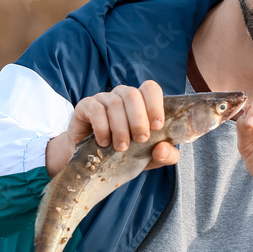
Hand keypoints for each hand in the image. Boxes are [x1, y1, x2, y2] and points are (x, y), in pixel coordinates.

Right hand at [45, 80, 179, 177]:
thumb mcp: (151, 158)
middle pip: (133, 95)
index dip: (155, 105)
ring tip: (122, 147)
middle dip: (139, 120)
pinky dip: (102, 128)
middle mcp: (122, 96)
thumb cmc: (126, 154)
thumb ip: (166, 155)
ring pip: (115, 103)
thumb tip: (162, 149)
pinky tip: (104, 142)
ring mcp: (104, 99)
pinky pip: (96, 110)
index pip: (150, 88)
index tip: (157, 126)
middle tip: (140, 140)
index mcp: (141, 102)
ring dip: (121, 127)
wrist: (93, 163)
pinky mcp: (86, 106)